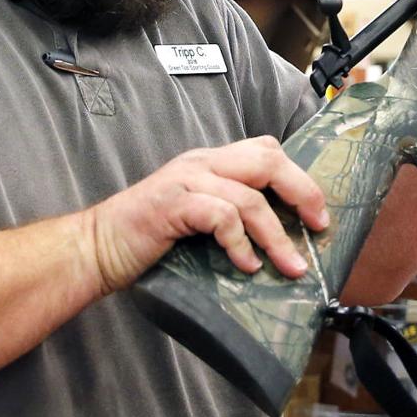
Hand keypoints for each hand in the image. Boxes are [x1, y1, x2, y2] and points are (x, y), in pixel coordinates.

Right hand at [86, 136, 328, 293]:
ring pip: (250, 196)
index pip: (266, 150)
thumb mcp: (199, 219)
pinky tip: (247, 266)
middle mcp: (201, 163)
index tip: (318, 212)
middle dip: (302, 192)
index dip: (299, 177)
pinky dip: (240, 243)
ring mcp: (186, 180)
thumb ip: (232, 214)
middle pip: (268, 160)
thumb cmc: (149, 241)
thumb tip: (284, 239)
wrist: (96, 249)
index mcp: (211, 162)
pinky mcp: (173, 205)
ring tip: (291, 266)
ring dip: (277, 235)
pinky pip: (221, 216)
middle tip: (319, 226)